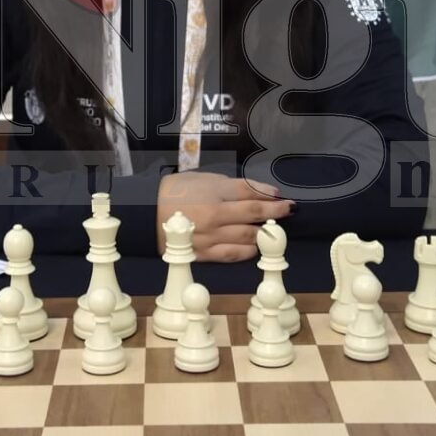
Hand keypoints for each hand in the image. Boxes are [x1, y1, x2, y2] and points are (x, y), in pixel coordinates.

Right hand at [157, 170, 293, 262]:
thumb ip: (235, 186)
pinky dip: (247, 252)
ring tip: (274, 231)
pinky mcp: (203, 254)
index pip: (250, 194)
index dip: (271, 198)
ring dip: (264, 234)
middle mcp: (214, 215)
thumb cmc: (177, 191)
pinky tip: (255, 248)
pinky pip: (231, 255)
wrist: (147, 212)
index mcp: (214, 193)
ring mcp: (209, 237)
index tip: (285, 199)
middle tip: (288, 212)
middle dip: (274, 214)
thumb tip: (264, 193)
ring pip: (246, 238)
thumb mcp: (206, 179)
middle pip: (253, 216)